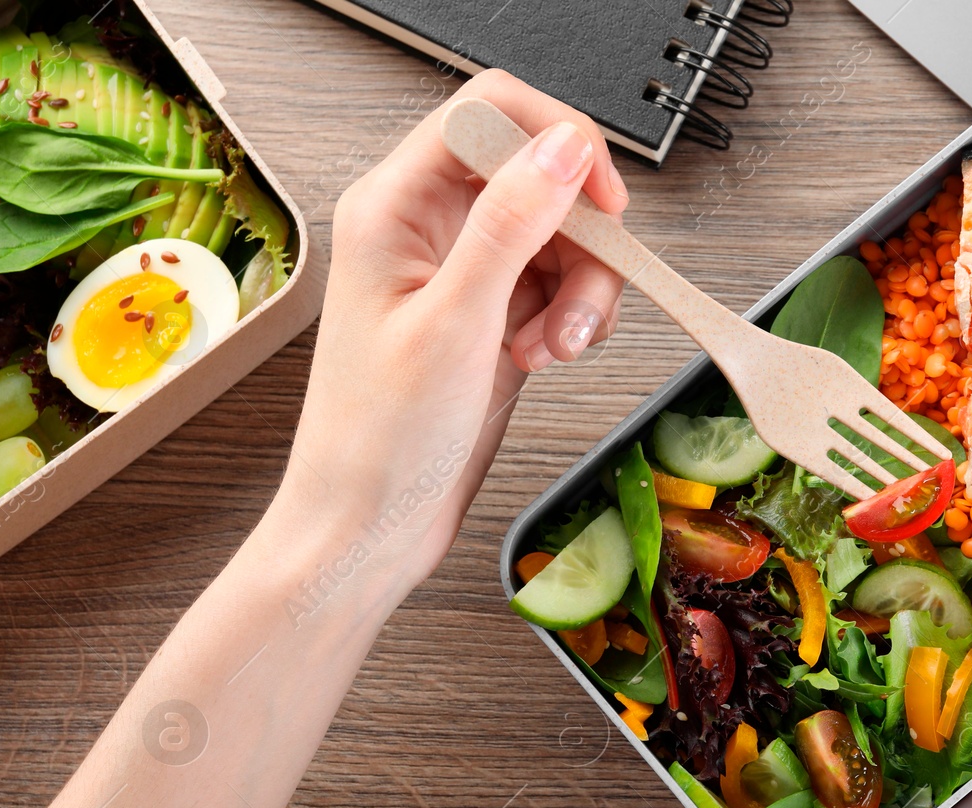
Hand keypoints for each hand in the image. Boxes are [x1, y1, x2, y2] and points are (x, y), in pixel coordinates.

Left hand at [280, 70, 628, 590]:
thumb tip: (561, 149)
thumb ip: (510, 226)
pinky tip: (544, 356)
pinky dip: (571, 318)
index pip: (488, 117)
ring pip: (560, 234)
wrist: (368, 526)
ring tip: (556, 347)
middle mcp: (426, 228)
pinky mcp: (489, 312)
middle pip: (539, 176)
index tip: (603, 202)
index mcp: (393, 207)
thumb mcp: (453, 326)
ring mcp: (460, 272)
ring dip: (582, 290)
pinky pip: (559, 283)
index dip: (558, 144)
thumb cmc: (378, 442)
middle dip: (580, 239)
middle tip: (584, 299)